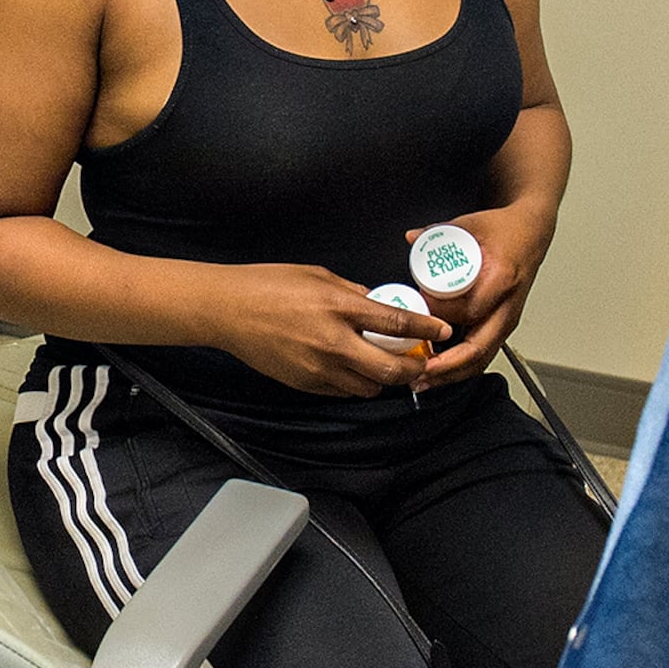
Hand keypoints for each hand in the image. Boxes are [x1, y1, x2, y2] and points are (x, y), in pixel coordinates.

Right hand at [204, 265, 447, 397]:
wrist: (227, 310)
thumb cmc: (268, 285)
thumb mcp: (317, 275)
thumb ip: (351, 292)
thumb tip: (375, 303)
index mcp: (339, 307)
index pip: (396, 324)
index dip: (425, 330)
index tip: (441, 331)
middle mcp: (333, 342)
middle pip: (390, 369)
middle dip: (412, 369)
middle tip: (419, 362)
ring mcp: (318, 367)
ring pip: (368, 387)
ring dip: (381, 379)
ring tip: (381, 365)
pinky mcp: (304, 383)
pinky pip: (341, 391)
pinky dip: (353, 383)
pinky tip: (350, 368)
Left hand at [412, 209, 550, 392]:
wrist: (531, 234)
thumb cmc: (507, 231)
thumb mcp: (471, 224)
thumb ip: (437, 231)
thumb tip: (410, 237)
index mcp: (501, 280)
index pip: (469, 309)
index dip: (440, 317)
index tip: (415, 316)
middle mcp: (507, 307)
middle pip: (478, 348)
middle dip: (447, 366)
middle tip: (418, 372)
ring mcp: (506, 320)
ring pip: (481, 358)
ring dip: (452, 374)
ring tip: (422, 382)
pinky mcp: (500, 326)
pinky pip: (481, 353)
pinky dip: (459, 367)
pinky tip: (436, 371)